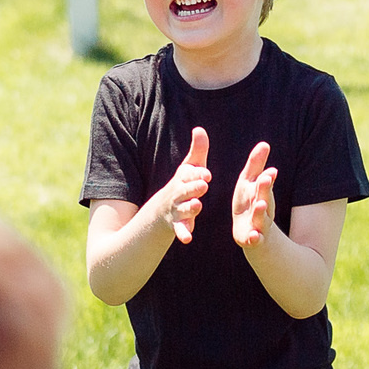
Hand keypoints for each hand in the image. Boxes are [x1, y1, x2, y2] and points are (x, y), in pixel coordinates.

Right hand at [157, 128, 212, 243]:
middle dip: (193, 187)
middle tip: (204, 185)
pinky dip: (183, 234)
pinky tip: (188, 239)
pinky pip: (180, 230)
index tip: (207, 174)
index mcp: (183, 179)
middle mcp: (178, 193)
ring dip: (190, 208)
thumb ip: (197, 151)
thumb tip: (199, 129)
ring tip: (197, 206)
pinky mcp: (178, 225)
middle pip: (185, 190)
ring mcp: (177, 210)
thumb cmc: (182, 185)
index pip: (189, 174)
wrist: (162, 210)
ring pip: (183, 209)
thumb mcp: (189, 168)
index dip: (197, 174)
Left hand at [232, 141, 277, 247]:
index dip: (267, 177)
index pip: (264, 184)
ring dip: (261, 212)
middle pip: (264, 197)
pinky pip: (255, 239)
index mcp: (260, 193)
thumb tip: (265, 144)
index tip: (270, 170)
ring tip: (260, 205)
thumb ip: (256, 165)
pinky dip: (255, 238)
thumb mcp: (249, 183)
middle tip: (265, 179)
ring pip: (261, 218)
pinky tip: (254, 236)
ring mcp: (259, 224)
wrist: (253, 233)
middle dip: (265, 189)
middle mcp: (262, 207)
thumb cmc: (250, 203)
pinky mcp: (252, 239)